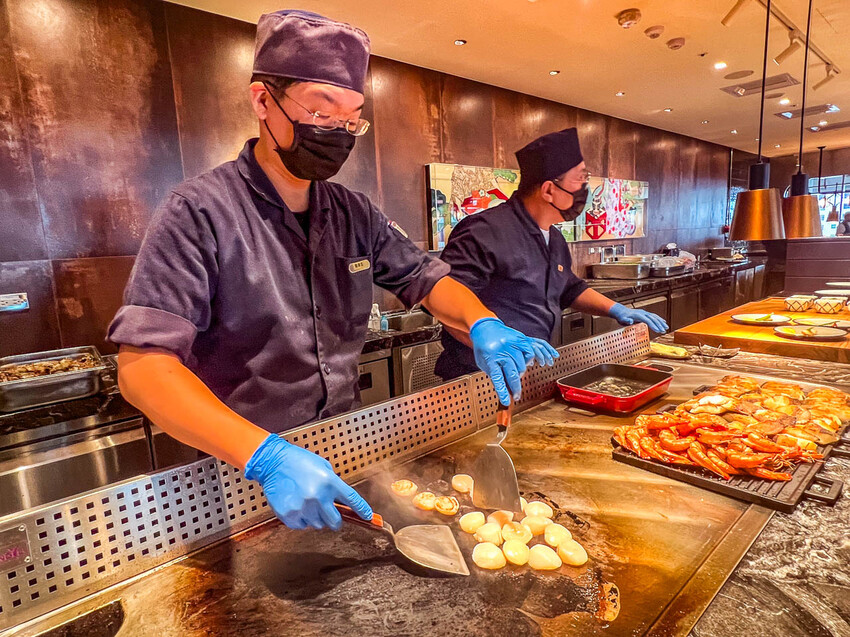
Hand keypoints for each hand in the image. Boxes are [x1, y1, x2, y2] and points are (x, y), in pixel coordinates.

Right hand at [244, 434, 371, 529]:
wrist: (273, 462)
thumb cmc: (298, 461)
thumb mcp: (323, 466)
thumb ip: (333, 484)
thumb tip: (341, 502)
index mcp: (330, 482)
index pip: (352, 500)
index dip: (362, 510)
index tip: (368, 517)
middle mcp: (318, 497)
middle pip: (335, 522)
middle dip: (335, 519)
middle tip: (329, 513)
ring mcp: (303, 508)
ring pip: (318, 525)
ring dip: (316, 517)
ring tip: (307, 502)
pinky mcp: (290, 515)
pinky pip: (302, 526)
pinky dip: (301, 520)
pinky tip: (297, 505)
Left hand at [469, 317, 558, 404]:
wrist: (485, 327)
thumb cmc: (483, 346)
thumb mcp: (483, 362)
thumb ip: (493, 374)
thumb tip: (504, 389)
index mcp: (489, 357)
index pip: (497, 378)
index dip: (502, 391)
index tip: (506, 402)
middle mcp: (501, 350)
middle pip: (512, 373)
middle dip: (515, 388)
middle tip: (516, 395)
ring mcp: (511, 343)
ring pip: (522, 366)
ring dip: (520, 374)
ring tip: (516, 375)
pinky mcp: (519, 339)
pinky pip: (529, 354)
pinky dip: (528, 361)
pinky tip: (524, 363)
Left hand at [609, 303, 668, 333]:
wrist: (621, 311)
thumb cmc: (622, 317)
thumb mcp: (622, 319)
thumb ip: (626, 320)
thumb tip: (630, 321)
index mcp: (638, 315)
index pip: (648, 320)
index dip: (653, 325)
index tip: (658, 331)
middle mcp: (643, 313)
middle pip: (653, 318)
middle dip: (659, 325)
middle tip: (664, 331)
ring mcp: (645, 313)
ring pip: (655, 317)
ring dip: (661, 322)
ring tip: (666, 328)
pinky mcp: (645, 314)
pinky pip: (654, 316)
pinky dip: (659, 319)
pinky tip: (664, 322)